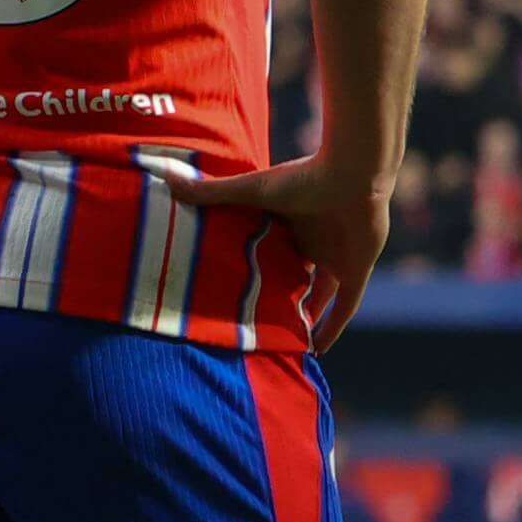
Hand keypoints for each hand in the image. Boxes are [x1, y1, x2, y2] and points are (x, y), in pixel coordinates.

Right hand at [171, 147, 390, 350]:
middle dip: (276, 296)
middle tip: (252, 321)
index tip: (231, 286)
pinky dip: (333, 326)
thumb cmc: (303, 176)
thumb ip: (211, 192)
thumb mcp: (251, 190)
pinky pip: (345, 305)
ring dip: (304, 316)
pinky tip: (318, 348)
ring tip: (281, 341)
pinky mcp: (356, 269)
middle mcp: (313, 240)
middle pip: (292, 275)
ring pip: (318, 294)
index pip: (269, 250)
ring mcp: (336, 256)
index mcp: (288, 222)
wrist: (353, 174)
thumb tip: (166, 179)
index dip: (253, 269)